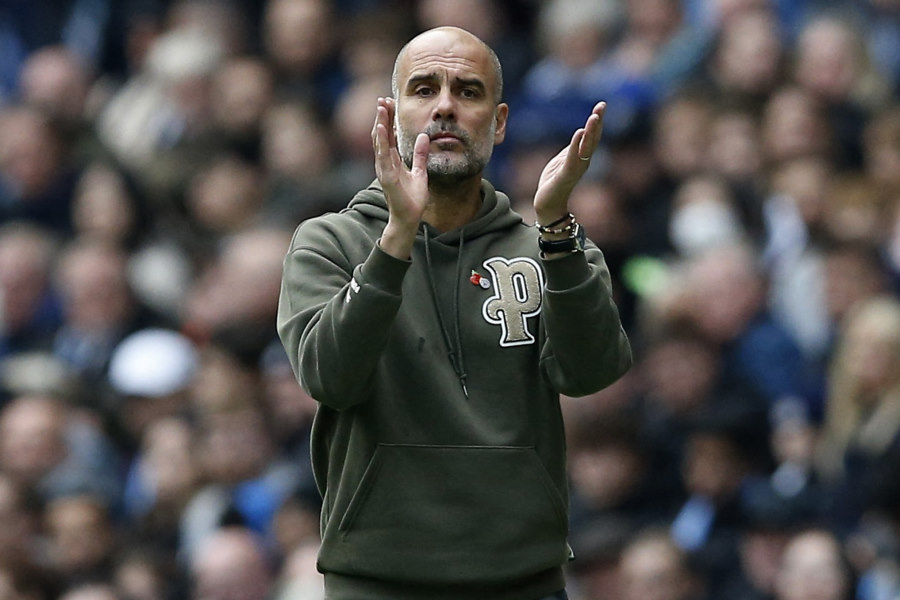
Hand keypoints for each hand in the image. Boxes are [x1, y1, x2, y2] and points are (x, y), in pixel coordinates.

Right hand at [371, 97, 429, 257]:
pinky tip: (383, 127)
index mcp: (392, 161)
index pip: (389, 135)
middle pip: (381, 134)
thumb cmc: (412, 199)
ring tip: (381, 106)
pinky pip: (383, 155)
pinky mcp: (386, 176)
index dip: (389, 119)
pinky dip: (382, 140)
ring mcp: (383, 168)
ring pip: (379, 141)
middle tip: (383, 98)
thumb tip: (423, 137)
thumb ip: (420, 155)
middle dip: (382, 116)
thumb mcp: (420, 172)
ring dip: (380, 123)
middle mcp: (385, 162)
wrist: (408, 218)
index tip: (391, 103)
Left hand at [533, 101, 605, 224]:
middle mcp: (583, 161)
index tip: (602, 105)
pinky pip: (573, 157)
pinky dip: (576, 145)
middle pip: (593, 138)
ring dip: (591, 132)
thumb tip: (580, 133)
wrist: (548, 204)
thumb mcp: (563, 159)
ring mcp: (576, 168)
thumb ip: (572, 148)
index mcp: (581, 156)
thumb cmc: (554, 182)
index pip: (592, 135)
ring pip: (586, 147)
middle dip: (598, 122)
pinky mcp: (566, 175)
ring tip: (594, 117)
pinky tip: (579, 133)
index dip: (598, 120)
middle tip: (602, 106)